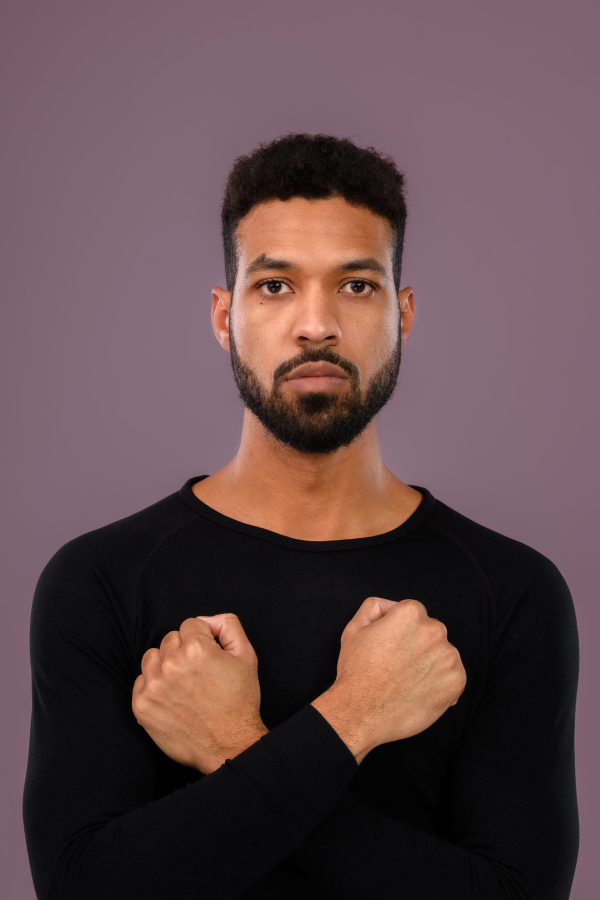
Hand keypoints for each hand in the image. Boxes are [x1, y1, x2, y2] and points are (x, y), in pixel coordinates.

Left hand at [132, 613, 268, 774]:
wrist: (228, 746)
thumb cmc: (239, 702)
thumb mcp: (247, 656)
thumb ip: (228, 626)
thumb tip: (208, 620)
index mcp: (197, 649)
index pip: (190, 624)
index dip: (203, 639)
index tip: (209, 656)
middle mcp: (172, 665)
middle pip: (170, 638)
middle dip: (184, 649)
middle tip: (199, 672)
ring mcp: (154, 686)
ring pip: (152, 657)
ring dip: (166, 664)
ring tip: (184, 683)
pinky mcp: (142, 706)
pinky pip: (140, 681)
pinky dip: (154, 685)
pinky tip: (172, 697)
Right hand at [312, 597, 466, 762]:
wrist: (361, 713)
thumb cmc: (356, 672)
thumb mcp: (355, 628)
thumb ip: (375, 607)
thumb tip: (392, 606)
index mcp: (411, 613)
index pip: (415, 615)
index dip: (400, 633)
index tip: (390, 649)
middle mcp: (434, 630)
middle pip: (431, 633)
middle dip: (418, 646)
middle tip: (397, 666)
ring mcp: (448, 656)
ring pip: (442, 654)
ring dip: (430, 664)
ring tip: (407, 681)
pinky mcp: (456, 681)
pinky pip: (453, 676)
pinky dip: (440, 684)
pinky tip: (419, 692)